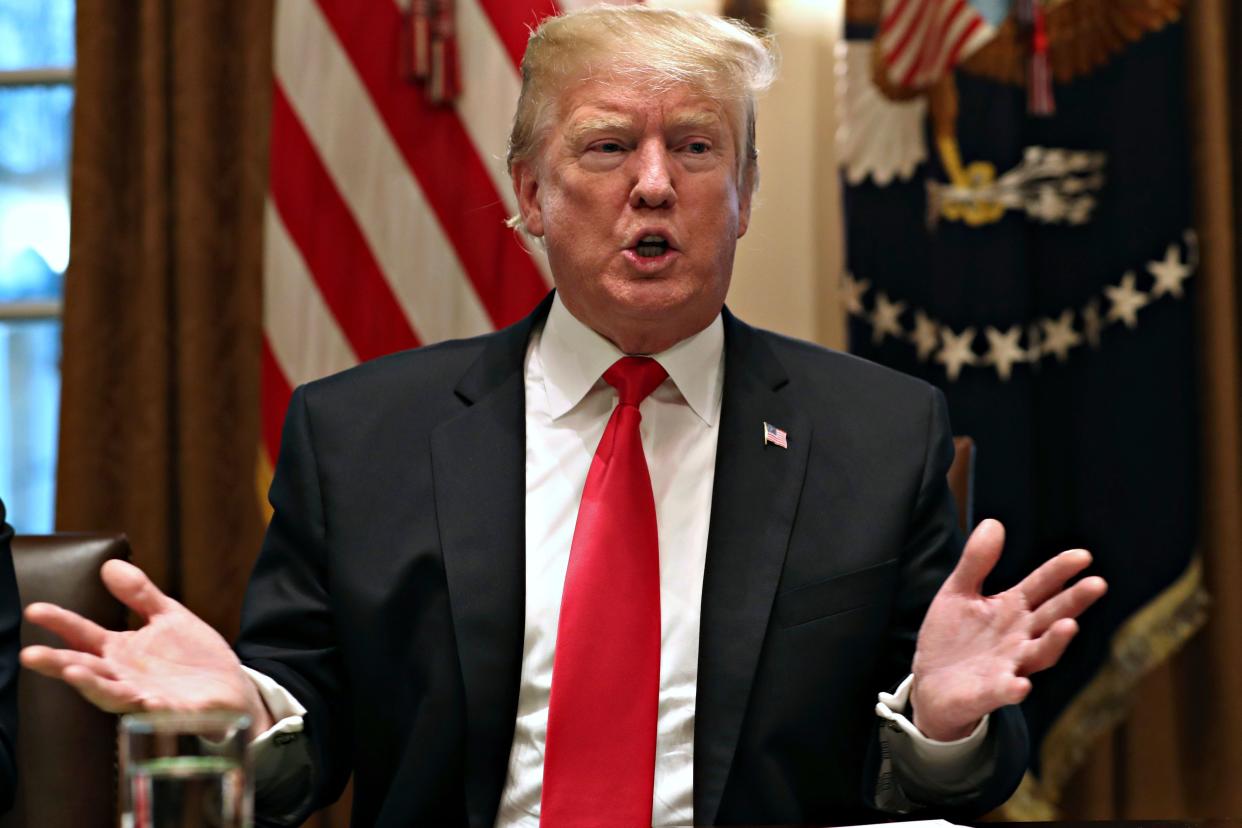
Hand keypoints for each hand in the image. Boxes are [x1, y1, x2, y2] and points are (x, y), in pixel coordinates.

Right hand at [20, 560, 272, 734]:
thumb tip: (109, 564)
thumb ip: (139, 594)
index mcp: (121, 651)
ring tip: (73, 671)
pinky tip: (142, 698)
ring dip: (91, 685)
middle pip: (85, 668)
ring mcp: (144, 696)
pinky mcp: (171, 713)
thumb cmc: (193, 656)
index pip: (83, 635)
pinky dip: (146, 705)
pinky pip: (156, 711)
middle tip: (30, 654)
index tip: (35, 609)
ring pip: (111, 693)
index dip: (60, 622)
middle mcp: (125, 676)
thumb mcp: (168, 616)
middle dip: (58, 662)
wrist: (231, 687)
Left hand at [910, 519, 1106, 740]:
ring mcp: (1008, 666)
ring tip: (1069, 625)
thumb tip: (994, 522)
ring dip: (1054, 641)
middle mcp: (1018, 637)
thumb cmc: (953, 638)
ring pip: (1039, 654)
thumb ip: (976, 562)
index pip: (1041, 586)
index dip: (1060, 571)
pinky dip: (1013, 688)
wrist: (932, 685)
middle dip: (1073, 602)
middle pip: (1051, 617)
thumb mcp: (958, 592)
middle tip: (1097, 584)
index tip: (1083, 556)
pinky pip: (1004, 691)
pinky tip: (1021, 684)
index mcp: (1011, 610)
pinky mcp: (989, 692)